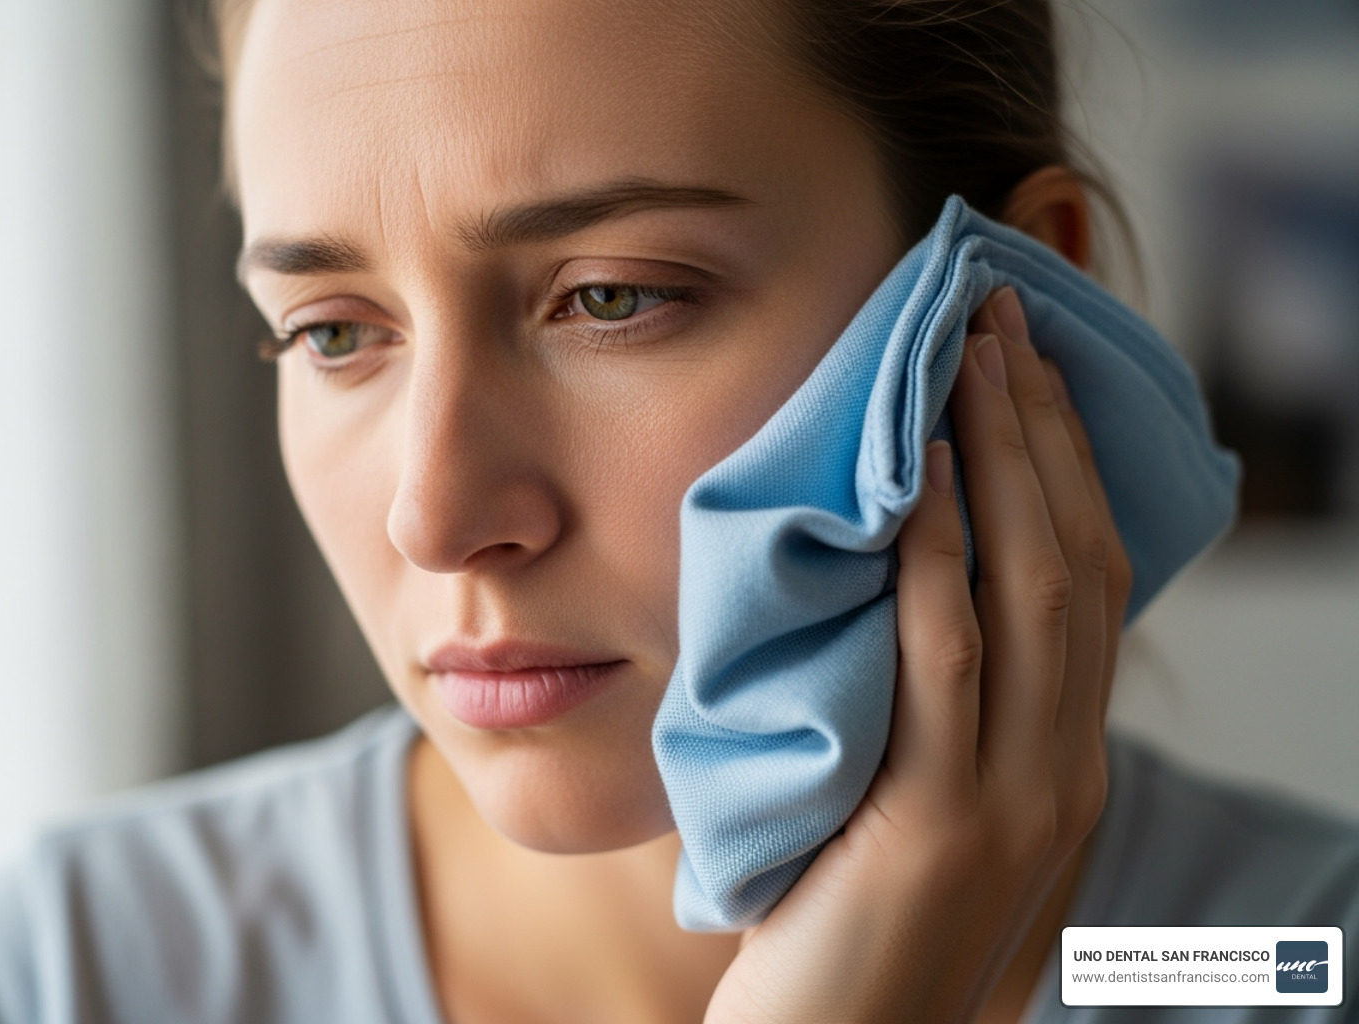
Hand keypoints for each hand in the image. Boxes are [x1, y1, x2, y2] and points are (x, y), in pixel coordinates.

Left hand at [704, 287, 1132, 1023]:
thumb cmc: (844, 921)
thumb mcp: (906, 798)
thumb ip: (922, 706)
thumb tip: (884, 572)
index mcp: (1057, 759)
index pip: (1089, 582)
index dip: (1064, 465)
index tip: (1022, 365)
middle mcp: (1061, 771)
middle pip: (1078, 561)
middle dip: (1043, 431)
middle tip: (1001, 321)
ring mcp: (1011, 801)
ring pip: (1034, 592)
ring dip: (1004, 462)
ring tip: (969, 357)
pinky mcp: (935, 827)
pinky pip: (945, 661)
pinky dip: (939, 555)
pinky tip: (916, 474)